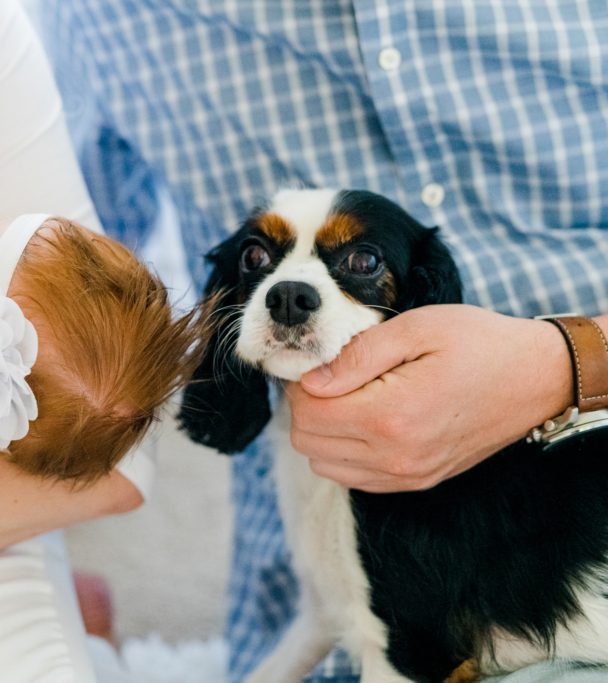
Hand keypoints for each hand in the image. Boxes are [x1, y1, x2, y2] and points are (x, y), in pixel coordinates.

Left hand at [285, 305, 572, 491]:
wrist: (538, 378)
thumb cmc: (480, 343)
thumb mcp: (416, 329)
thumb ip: (356, 356)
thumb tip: (310, 380)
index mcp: (392, 415)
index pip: (307, 413)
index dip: (299, 384)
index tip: (316, 362)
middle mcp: (396, 456)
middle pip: (308, 442)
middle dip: (305, 406)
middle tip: (328, 376)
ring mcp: (407, 475)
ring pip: (323, 464)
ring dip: (321, 431)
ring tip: (346, 397)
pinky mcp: (416, 482)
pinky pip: (352, 478)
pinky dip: (342, 451)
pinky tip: (362, 420)